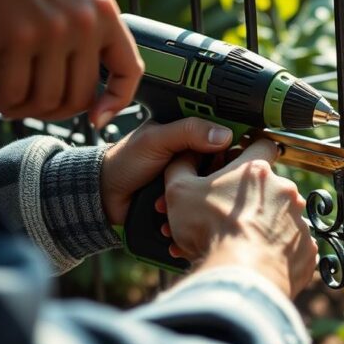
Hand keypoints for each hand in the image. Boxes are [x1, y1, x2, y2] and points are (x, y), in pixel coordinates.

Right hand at [0, 0, 141, 127]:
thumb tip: (102, 24)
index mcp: (103, 9)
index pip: (127, 69)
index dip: (117, 101)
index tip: (98, 116)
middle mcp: (84, 24)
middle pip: (80, 94)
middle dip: (53, 110)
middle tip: (26, 107)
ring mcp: (52, 33)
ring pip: (47, 98)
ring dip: (20, 109)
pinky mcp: (15, 40)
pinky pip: (12, 92)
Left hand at [100, 119, 233, 225]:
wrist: (106, 197)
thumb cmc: (125, 162)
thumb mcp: (156, 140)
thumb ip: (188, 131)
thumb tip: (225, 135)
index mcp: (189, 133)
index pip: (223, 136)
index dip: (233, 145)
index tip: (237, 155)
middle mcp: (195, 156)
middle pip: (225, 163)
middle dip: (217, 175)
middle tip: (206, 180)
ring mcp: (193, 179)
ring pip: (216, 186)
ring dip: (205, 194)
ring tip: (187, 198)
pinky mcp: (189, 199)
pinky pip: (203, 204)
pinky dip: (198, 209)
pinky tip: (189, 212)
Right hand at [161, 139, 318, 298]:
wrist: (241, 275)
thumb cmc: (210, 231)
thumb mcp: (179, 192)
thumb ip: (181, 166)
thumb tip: (186, 156)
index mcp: (257, 171)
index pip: (262, 145)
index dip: (250, 152)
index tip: (240, 166)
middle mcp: (285, 191)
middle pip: (269, 187)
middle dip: (251, 199)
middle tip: (230, 218)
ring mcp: (300, 220)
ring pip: (281, 217)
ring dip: (265, 226)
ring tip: (242, 243)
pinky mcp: (307, 247)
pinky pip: (292, 245)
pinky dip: (277, 250)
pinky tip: (259, 258)